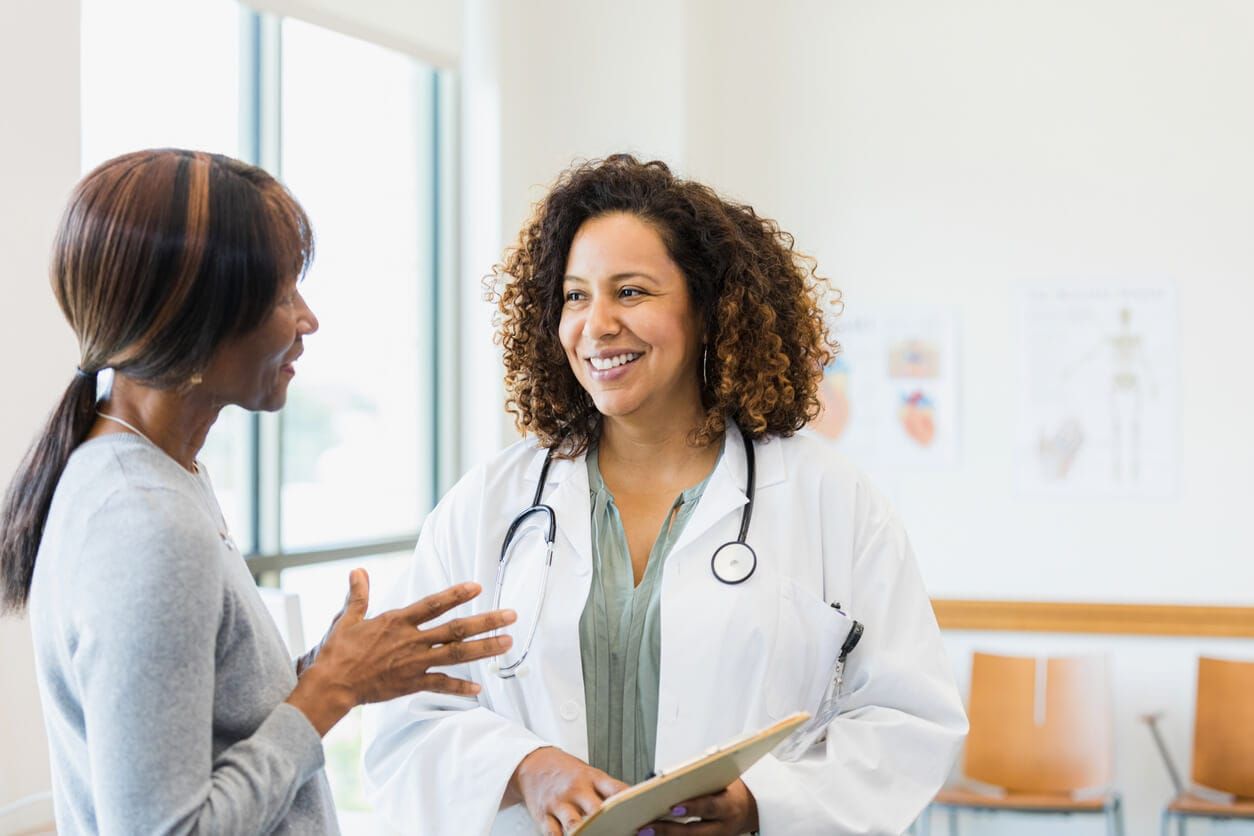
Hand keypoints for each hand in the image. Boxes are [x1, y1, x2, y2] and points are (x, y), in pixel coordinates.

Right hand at [288, 569, 515, 734]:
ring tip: (507, 643)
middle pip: (456, 630)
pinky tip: (479, 688)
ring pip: (456, 655)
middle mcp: (411, 641)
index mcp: (397, 621)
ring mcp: (414, 663)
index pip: (433, 604)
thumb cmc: (338, 652)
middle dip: (486, 622)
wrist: (332, 686)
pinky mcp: (412, 684)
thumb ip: (358, 595)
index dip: (455, 595)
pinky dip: (460, 687)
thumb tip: (357, 570)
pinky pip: (441, 685)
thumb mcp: (347, 619)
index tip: (477, 587)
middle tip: (511, 616)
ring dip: (484, 649)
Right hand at [507, 747, 628, 834]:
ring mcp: (559, 803)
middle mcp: (576, 789)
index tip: (643, 816)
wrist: (533, 764)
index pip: (617, 789)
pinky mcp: (543, 816)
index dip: (632, 802)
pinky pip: (552, 834)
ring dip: (586, 834)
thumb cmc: (568, 773)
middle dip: (610, 823)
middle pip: (597, 809)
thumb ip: (608, 791)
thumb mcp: (590, 774)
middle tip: (621, 831)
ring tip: (596, 835)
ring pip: (574, 824)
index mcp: (593, 778)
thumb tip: (637, 808)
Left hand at [641, 779, 757, 834]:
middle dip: (669, 830)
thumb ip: (701, 781)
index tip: (673, 807)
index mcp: (728, 806)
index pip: (710, 807)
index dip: (692, 808)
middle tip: (646, 827)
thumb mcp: (723, 781)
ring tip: (644, 832)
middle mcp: (723, 827)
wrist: (750, 810)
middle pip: (694, 832)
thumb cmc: (730, 791)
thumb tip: (669, 778)